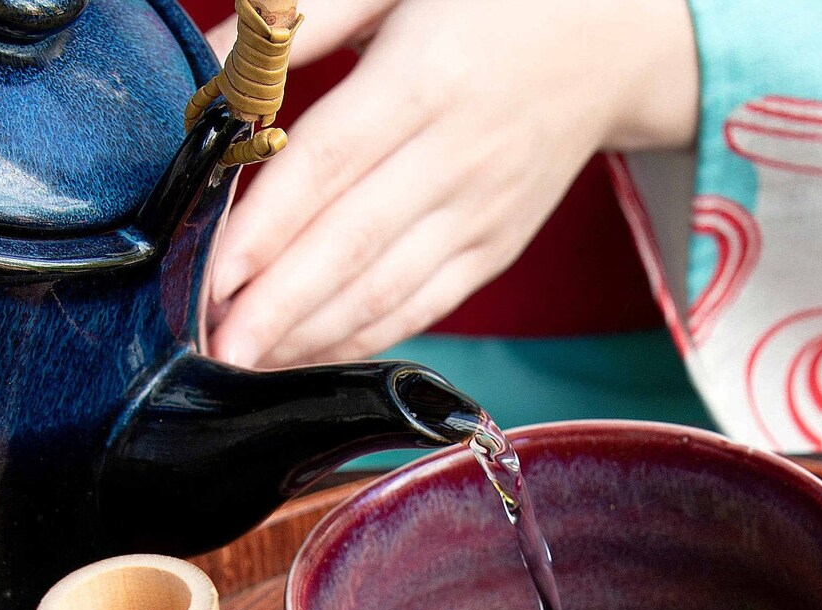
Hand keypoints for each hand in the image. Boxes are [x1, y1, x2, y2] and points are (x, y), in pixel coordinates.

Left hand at [206, 0, 697, 369]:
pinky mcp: (495, 250)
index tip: (210, 272)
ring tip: (247, 363)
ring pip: (387, 291)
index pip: (329, 166)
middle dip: (278, 306)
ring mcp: (482, 215)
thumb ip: (301, 17)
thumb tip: (210, 72)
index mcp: (427, 79)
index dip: (266, 227)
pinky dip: (365, 338)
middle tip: (213, 346)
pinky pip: (423, 306)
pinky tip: (311, 355)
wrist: (611, 41)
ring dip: (313, 336)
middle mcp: (458, 159)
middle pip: (352, 246)